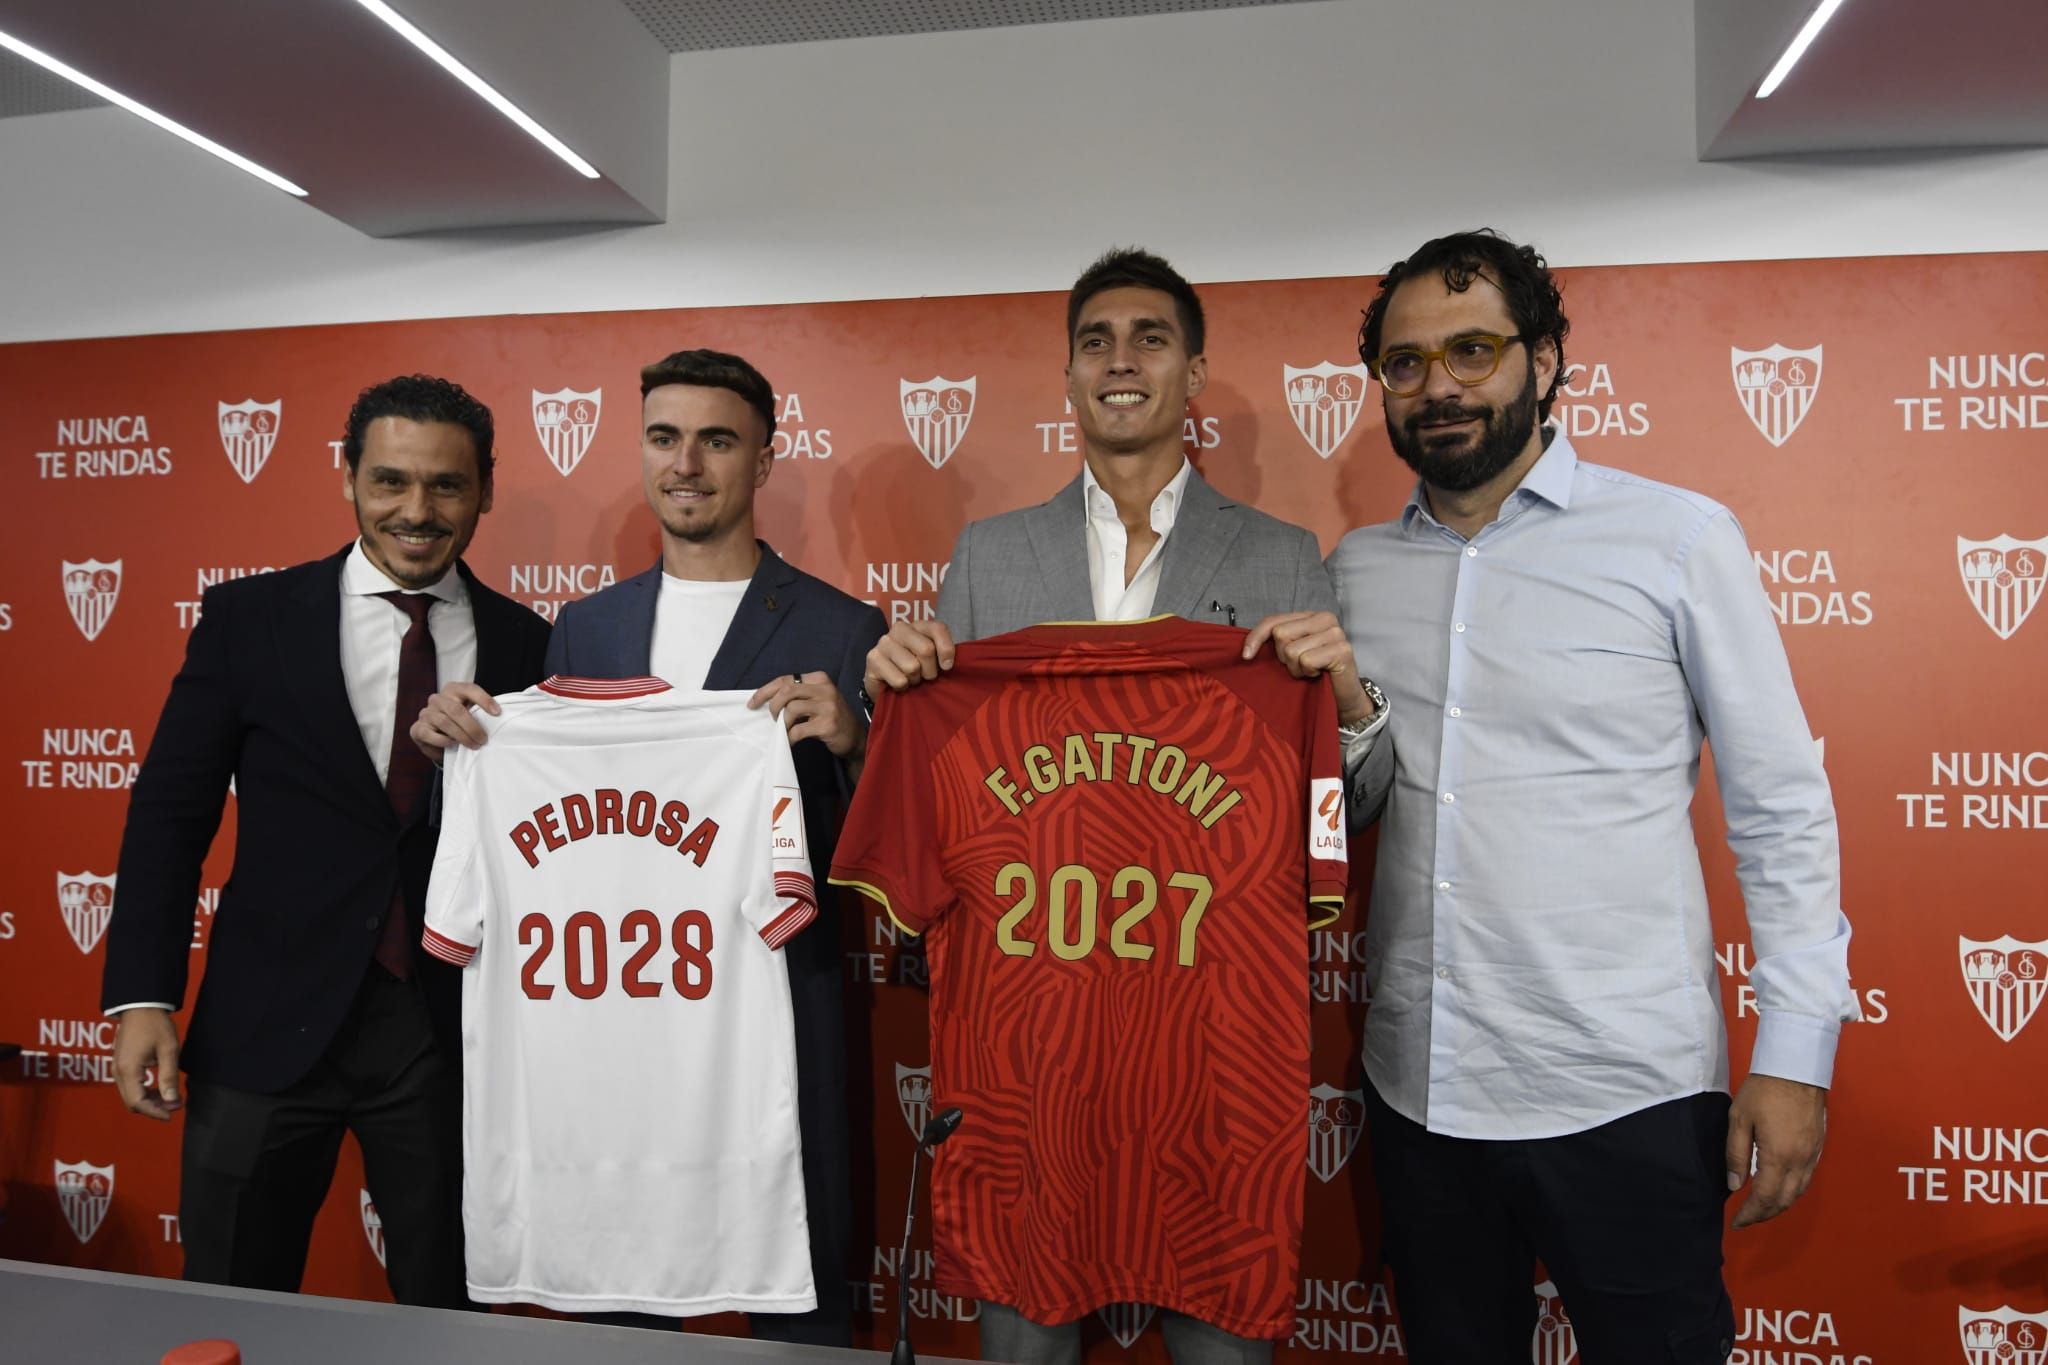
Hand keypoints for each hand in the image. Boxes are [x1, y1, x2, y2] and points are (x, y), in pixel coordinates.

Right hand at [113, 1008, 181, 1120]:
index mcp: (128, 1070)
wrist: (140, 1006)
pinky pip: (130, 1086)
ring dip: (150, 1100)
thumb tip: (171, 1100)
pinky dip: (144, 1091)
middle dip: (154, 1108)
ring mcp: (117, 1069)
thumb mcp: (168, 1050)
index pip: (138, 1102)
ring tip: (172, 1098)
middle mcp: (118, 1072)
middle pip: (132, 1102)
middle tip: (176, 1105)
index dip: (155, 1112)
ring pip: (130, 1095)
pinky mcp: (121, 1065)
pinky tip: (161, 1088)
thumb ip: (169, 1076)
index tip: (172, 1114)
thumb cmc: (155, 1025)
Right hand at [409, 682, 500, 762]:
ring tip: (474, 745)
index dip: (484, 700)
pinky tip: (453, 745)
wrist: (438, 740)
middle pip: (456, 709)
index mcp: (453, 690)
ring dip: (462, 736)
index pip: (469, 689)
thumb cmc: (459, 723)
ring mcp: (426, 713)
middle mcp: (437, 699)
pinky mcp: (417, 729)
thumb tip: (498, 717)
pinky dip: (444, 741)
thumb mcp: (470, 714)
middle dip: (472, 726)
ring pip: (445, 722)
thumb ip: (479, 711)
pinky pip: (431, 734)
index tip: (497, 712)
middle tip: (483, 739)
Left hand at [749, 672, 865, 761]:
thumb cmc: (830, 717)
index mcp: (819, 678)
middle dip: (773, 706)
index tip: (752, 703)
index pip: (785, 680)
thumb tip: (766, 700)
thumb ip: (797, 695)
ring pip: (791, 709)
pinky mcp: (828, 724)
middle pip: (787, 691)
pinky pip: (799, 730)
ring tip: (785, 730)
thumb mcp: (816, 699)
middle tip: (774, 719)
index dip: (765, 691)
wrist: (855, 737)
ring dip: (782, 723)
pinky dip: (789, 737)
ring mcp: (828, 706)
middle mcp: (825, 689)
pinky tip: (790, 741)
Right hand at [863, 620, 955, 694]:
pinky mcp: (873, 658)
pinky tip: (898, 683)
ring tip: (910, 678)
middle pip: (926, 649)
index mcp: (918, 625)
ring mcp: (884, 642)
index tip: (947, 666)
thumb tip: (948, 664)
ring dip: (915, 680)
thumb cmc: (915, 668)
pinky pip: (899, 680)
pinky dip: (903, 687)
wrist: (886, 683)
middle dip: (930, 670)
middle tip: (925, 676)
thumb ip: (943, 655)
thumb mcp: (933, 659)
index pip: (937, 629)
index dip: (946, 649)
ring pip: (912, 667)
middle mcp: (900, 629)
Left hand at [1241, 611, 1374, 724]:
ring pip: (1292, 650)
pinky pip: (1306, 660)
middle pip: (1280, 634)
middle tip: (1300, 665)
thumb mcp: (1291, 654)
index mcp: (1310, 616)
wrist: (1342, 697)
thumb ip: (1276, 642)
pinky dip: (1308, 672)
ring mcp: (1335, 632)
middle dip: (1284, 657)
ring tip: (1311, 670)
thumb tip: (1246, 647)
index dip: (1256, 637)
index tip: (1246, 656)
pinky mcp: (1342, 649)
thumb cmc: (1315, 673)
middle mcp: (1325, 618)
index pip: (1273, 620)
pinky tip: (1319, 673)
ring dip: (1297, 668)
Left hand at [1727, 1073, 1826, 1227]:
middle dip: (1764, 1215)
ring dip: (1779, 1206)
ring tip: (1760, 1209)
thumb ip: (1735, 1155)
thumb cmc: (1763, 1091)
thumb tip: (1735, 1186)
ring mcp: (1812, 1155)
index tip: (1736, 1222)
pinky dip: (1792, 1192)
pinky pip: (1806, 1180)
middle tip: (1746, 1219)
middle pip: (1784, 1201)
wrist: (1796, 1069)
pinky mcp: (1818, 1148)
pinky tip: (1779, 1190)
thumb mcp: (1739, 1119)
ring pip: (1798, 1193)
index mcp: (1779, 1156)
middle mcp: (1800, 1161)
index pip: (1765, 1198)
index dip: (1750, 1214)